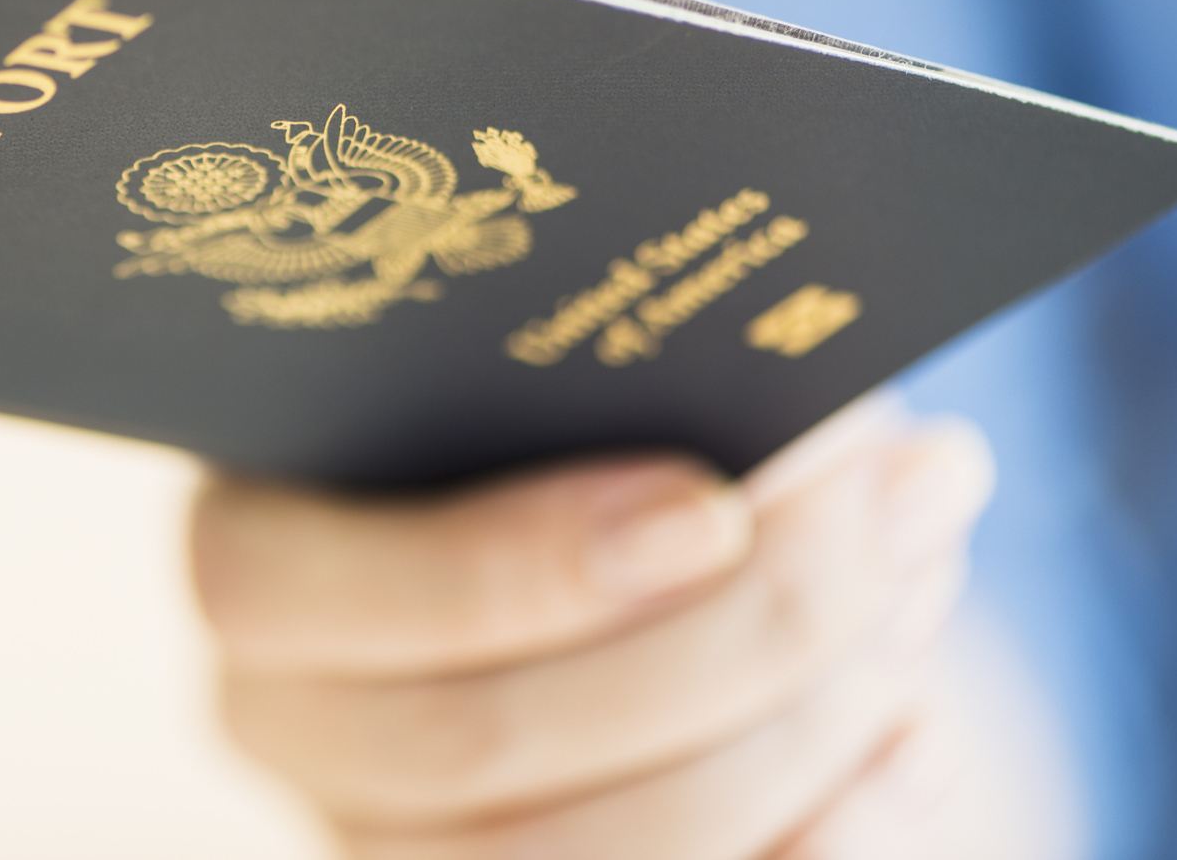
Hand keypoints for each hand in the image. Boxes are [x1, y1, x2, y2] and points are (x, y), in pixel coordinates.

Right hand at [190, 400, 994, 858]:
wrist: (567, 542)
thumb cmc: (550, 416)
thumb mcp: (538, 365)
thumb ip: (606, 365)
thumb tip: (811, 412)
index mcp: (256, 565)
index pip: (318, 593)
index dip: (513, 567)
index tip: (711, 507)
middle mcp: (294, 728)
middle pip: (482, 739)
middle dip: (727, 638)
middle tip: (900, 513)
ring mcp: (391, 844)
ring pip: (590, 856)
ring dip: (797, 728)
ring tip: (921, 589)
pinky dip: (817, 838)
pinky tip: (906, 737)